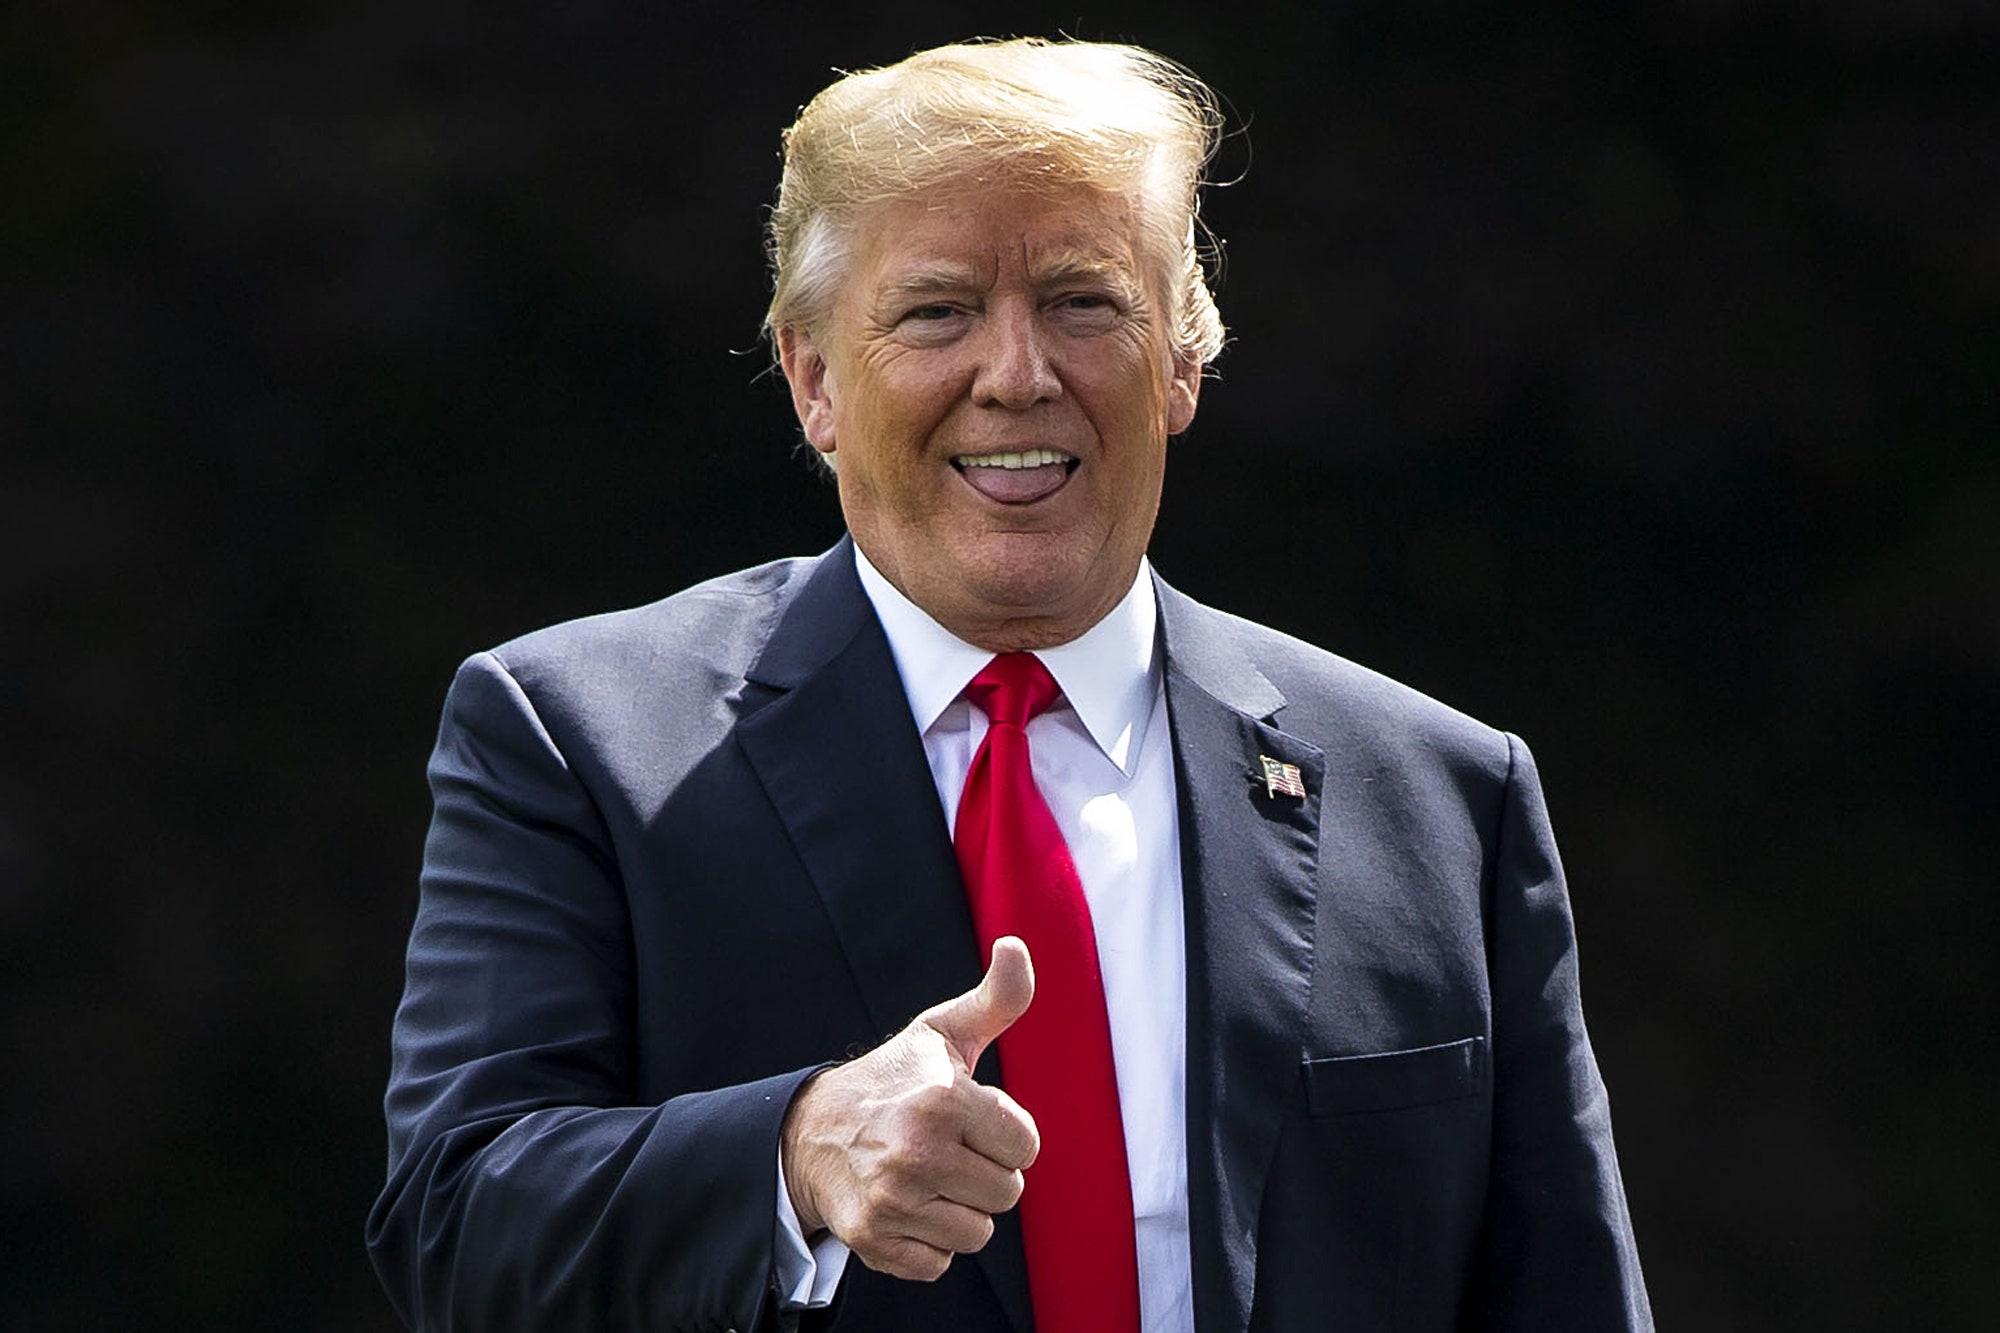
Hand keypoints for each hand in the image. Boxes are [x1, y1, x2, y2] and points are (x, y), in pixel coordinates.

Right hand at [780, 936, 1040, 1280]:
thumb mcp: (942, 1033)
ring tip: (928, 1177)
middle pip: (1007, 1193)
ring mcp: (893, 1199)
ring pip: (978, 1233)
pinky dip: (928, 1242)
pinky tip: (907, 1206)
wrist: (810, 1131)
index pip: (1026, 1146)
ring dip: (959, 1209)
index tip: (971, 1119)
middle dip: (985, 1172)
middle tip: (948, 1150)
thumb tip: (1017, 947)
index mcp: (943, 1098)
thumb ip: (997, 998)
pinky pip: (939, 1263)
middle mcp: (916, 1151)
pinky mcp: (873, 1239)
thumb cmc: (893, 1080)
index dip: (1005, 1134)